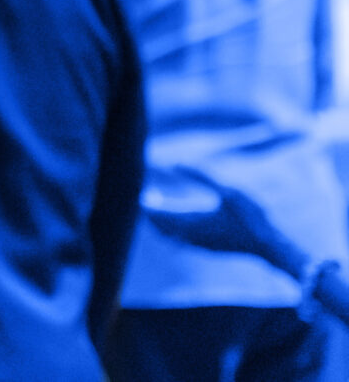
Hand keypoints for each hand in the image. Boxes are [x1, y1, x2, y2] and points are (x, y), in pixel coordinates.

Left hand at [145, 166, 293, 268]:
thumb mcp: (228, 190)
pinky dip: (171, 229)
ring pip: (168, 235)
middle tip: (144, 196)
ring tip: (157, 205)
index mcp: (192, 220)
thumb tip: (175, 162)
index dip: (145, 203)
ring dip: (159, 222)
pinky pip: (180, 241)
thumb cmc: (252, 217)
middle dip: (149, 212)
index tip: (137, 191)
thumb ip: (201, 175)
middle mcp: (191, 236)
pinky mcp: (208, 249)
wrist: (272, 247)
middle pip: (158, 226)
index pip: (157, 213)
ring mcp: (199, 245)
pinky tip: (178, 220)